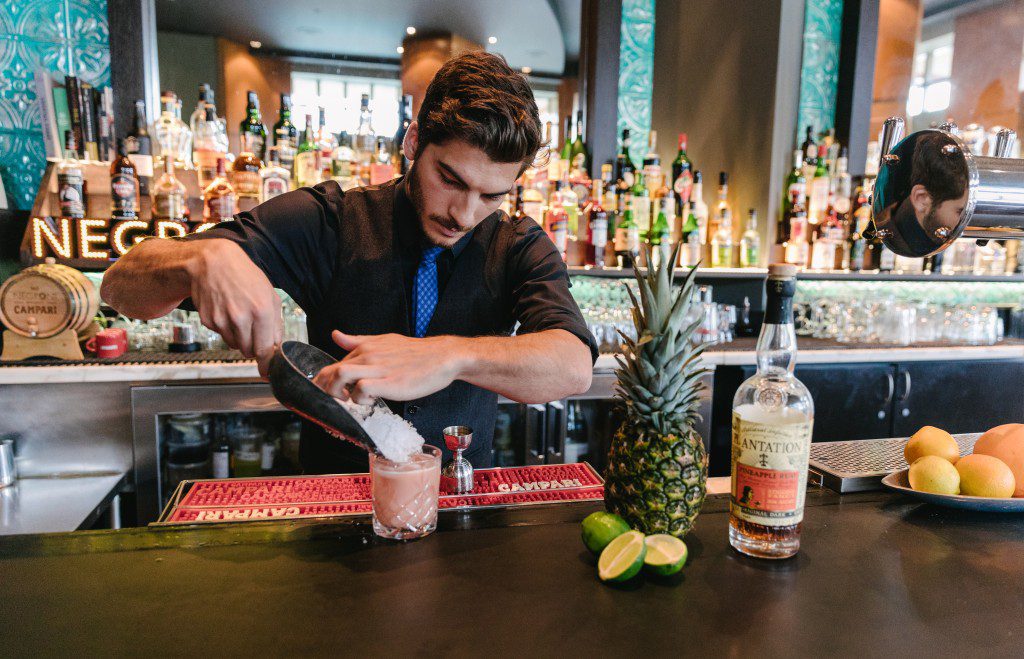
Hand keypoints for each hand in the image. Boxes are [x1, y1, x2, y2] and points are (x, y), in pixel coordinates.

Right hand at [189, 240, 282, 376]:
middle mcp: (241, 318)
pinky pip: (222, 335)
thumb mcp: (269, 295)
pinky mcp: (208, 321)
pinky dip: (226, 329)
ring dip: (240, 338)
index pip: (265, 349)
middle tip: (254, 330)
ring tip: (240, 316)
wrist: (213, 263)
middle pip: (249, 351)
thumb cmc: (245, 277)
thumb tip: (276, 347)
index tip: (267, 373)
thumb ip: (276, 323)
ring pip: (235, 345)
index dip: (267, 364)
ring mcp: (222, 320)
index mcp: (261, 311)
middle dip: (254, 346)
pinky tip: (226, 311)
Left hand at [313, 330, 463, 403]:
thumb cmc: (417, 353)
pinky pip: (361, 390)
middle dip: (325, 389)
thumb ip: (358, 341)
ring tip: (348, 401)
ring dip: (337, 392)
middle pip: (331, 371)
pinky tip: (369, 402)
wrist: (443, 357)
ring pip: (340, 376)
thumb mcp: (384, 340)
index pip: (334, 364)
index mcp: (366, 347)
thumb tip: (336, 335)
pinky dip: (359, 399)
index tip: (330, 393)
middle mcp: (368, 355)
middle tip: (335, 401)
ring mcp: (377, 368)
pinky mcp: (388, 382)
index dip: (326, 382)